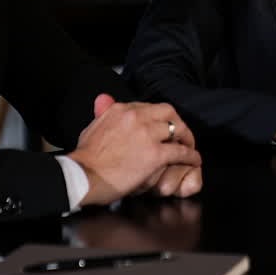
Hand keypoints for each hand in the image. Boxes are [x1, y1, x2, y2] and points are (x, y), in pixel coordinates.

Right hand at [71, 94, 202, 204]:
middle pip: (168, 111)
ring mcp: (147, 134)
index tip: (162, 126)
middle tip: (181, 133)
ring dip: (187, 138)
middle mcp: (136, 117)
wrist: (82, 175)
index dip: (159, 117)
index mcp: (121, 109)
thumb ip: (102, 112)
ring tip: (190, 146)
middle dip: (178, 122)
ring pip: (178, 128)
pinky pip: (180, 151)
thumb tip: (103, 99)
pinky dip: (190, 155)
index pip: (149, 106)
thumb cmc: (85, 157)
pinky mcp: (155, 154)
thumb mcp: (92, 126)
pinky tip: (194, 160)